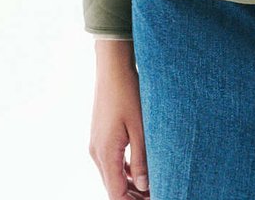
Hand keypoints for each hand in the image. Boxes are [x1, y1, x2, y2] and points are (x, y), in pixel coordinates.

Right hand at [90, 40, 149, 198]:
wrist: (112, 67)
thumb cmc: (128, 93)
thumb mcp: (140, 127)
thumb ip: (141, 159)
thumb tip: (145, 186)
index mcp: (105, 153)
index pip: (116, 194)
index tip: (154, 198)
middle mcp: (97, 153)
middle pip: (113, 188)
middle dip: (133, 196)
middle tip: (157, 193)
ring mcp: (97, 144)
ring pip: (112, 176)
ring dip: (130, 185)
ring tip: (152, 186)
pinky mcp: (101, 136)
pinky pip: (112, 162)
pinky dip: (125, 171)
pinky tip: (141, 170)